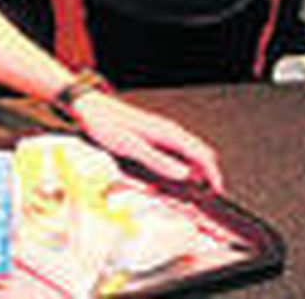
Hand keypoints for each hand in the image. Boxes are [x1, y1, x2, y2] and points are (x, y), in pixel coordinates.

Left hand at [71, 92, 223, 193]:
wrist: (89, 108)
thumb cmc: (106, 124)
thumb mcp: (130, 147)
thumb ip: (157, 161)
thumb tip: (185, 174)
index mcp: (168, 133)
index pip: (202, 155)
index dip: (213, 175)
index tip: (215, 193)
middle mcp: (170, 131)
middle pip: (200, 155)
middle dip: (203, 176)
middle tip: (196, 197)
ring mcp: (163, 133)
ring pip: (188, 155)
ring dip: (188, 173)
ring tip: (177, 193)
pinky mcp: (154, 137)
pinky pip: (174, 154)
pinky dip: (175, 168)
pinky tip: (163, 179)